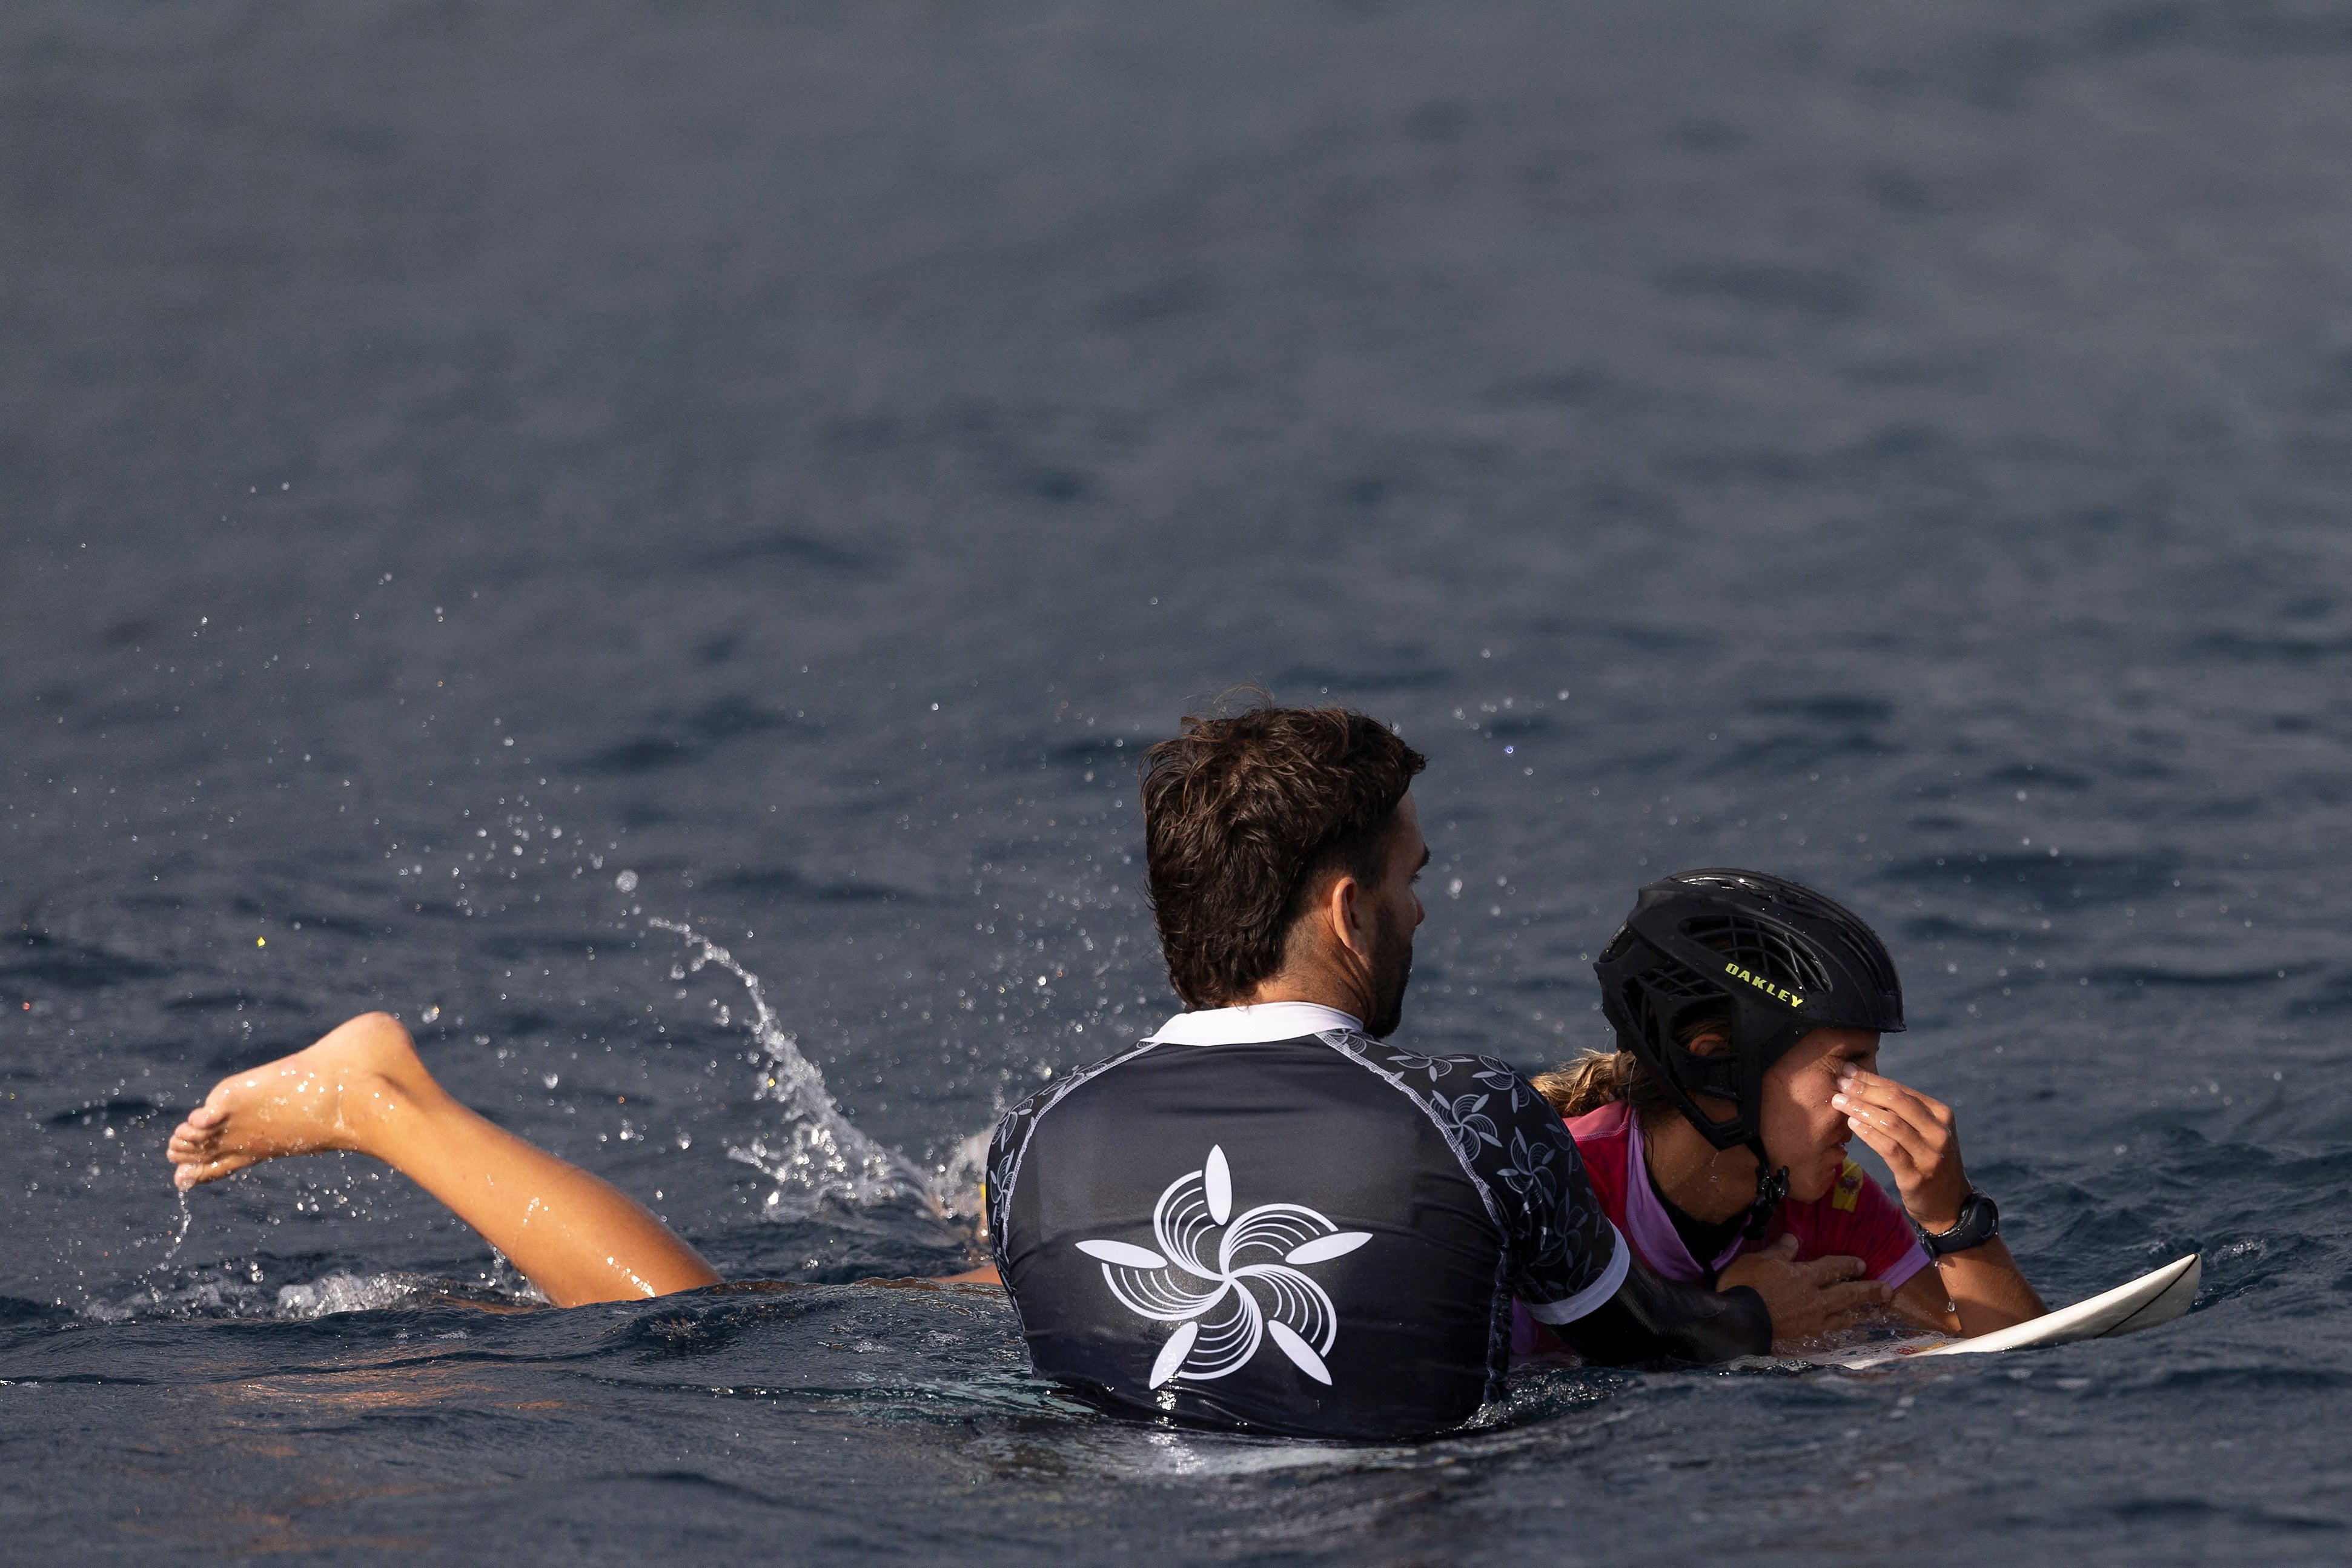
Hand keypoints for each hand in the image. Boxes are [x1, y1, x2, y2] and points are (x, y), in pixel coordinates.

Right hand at [1715, 1234, 1889, 1351]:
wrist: (1738, 1323)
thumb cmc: (1745, 1286)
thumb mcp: (1758, 1260)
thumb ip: (1780, 1251)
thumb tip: (1794, 1238)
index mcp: (1804, 1277)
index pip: (1832, 1268)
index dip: (1848, 1265)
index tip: (1862, 1264)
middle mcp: (1815, 1300)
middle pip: (1848, 1294)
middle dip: (1869, 1291)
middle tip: (1887, 1290)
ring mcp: (1812, 1323)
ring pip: (1844, 1318)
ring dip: (1863, 1314)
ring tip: (1877, 1313)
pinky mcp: (1805, 1341)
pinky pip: (1831, 1338)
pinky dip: (1843, 1336)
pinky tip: (1849, 1337)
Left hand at [1831, 1067, 1968, 1231]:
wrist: (1950, 1204)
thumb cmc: (1928, 1160)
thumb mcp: (1925, 1131)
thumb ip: (1904, 1111)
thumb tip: (1865, 1083)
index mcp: (1941, 1114)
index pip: (1901, 1090)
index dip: (1871, 1079)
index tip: (1847, 1071)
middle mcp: (1939, 1131)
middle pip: (1896, 1101)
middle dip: (1864, 1089)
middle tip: (1839, 1082)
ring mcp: (1930, 1154)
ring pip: (1890, 1123)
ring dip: (1861, 1109)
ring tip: (1839, 1101)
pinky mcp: (1916, 1175)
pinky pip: (1889, 1148)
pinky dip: (1868, 1133)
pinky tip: (1852, 1124)